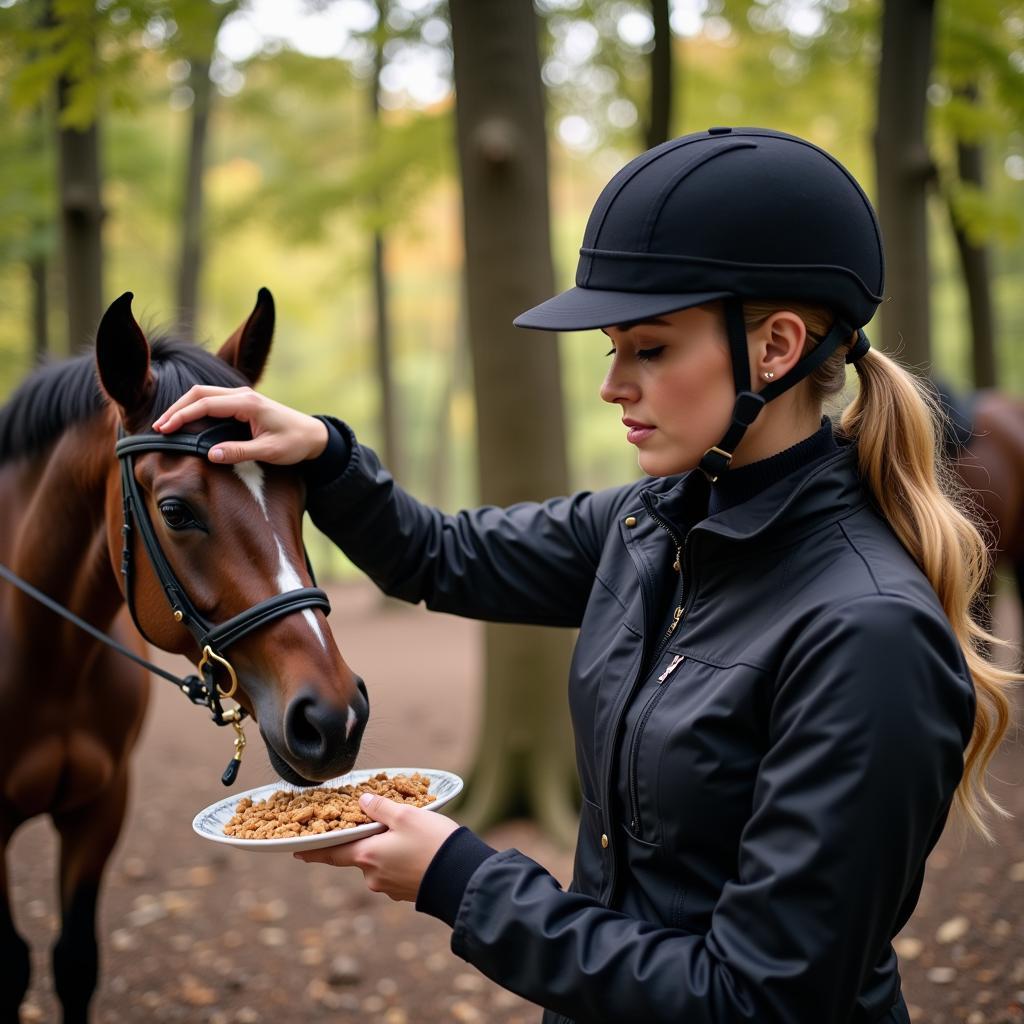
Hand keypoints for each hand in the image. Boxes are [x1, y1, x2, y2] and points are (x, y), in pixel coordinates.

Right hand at [152, 385, 327, 464]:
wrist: (314, 436)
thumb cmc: (295, 443)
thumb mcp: (269, 451)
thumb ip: (240, 452)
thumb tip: (209, 455)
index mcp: (248, 403)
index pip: (206, 404)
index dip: (182, 416)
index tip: (164, 430)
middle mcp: (243, 395)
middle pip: (199, 393)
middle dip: (176, 408)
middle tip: (158, 427)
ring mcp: (243, 397)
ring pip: (204, 394)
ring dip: (184, 407)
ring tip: (166, 425)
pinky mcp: (243, 404)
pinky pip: (213, 400)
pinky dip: (195, 408)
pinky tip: (185, 421)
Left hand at [293, 793, 459, 901]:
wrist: (461, 877)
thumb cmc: (432, 843)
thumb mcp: (405, 816)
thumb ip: (380, 808)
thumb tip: (363, 802)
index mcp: (367, 856)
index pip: (331, 853)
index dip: (314, 850)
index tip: (297, 851)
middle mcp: (373, 876)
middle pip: (360, 854)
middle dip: (366, 840)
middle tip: (380, 824)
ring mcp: (389, 888)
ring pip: (379, 862)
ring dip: (385, 849)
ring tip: (409, 833)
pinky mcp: (406, 893)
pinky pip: (394, 871)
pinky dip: (399, 859)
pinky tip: (417, 849)